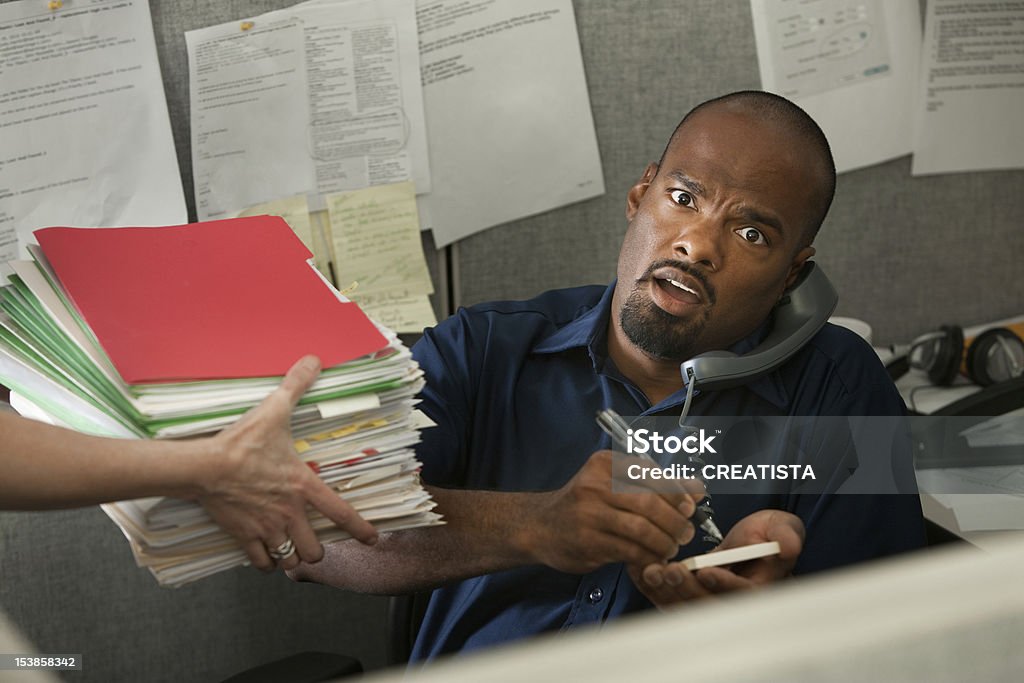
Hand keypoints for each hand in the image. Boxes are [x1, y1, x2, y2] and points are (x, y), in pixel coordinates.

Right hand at [197, 355, 377, 570]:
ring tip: (291, 550)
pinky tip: (266, 553)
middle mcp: (290, 514)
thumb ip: (296, 385)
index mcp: (303, 487)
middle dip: (316, 550)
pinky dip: (266, 562)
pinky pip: (261, 563)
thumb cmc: (242, 442)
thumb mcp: (274, 410)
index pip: (341, 513)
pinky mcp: (243, 537)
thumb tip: (313, 360)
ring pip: (290, 561)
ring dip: (292, 558)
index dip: (360, 529)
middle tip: (312, 542)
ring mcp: (267, 529)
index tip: (372, 539)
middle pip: (314, 550)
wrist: (204, 467)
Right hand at [519, 450, 702, 572]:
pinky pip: (629, 550)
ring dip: (664, 542)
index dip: (677, 492)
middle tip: (686, 532)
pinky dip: (648, 556)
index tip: (691, 506)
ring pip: (641, 529)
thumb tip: (697, 488)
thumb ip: (656, 485)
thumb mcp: (615, 485)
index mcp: (604, 464)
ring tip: (671, 547)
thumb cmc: (584, 504)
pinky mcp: (588, 542)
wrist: (540, 526)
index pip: (651, 474)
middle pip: (649, 502)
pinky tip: (653, 558)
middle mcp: (594, 485)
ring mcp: (588, 514)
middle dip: (675, 520)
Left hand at [628, 509, 803, 608]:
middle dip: (687, 589)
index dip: (724, 585)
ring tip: (650, 570)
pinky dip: (655, 588)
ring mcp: (711, 603)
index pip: (744, 596)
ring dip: (666, 591)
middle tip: (669, 569)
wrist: (756, 541)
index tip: (706, 571)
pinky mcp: (692, 597)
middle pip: (710, 607)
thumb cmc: (770, 535)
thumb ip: (785, 536)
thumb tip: (787, 545)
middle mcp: (735, 604)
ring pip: (686, 607)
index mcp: (761, 591)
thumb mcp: (783, 529)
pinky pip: (671, 599)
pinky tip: (641, 570)